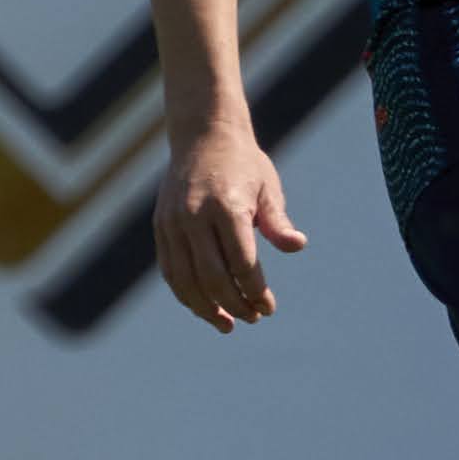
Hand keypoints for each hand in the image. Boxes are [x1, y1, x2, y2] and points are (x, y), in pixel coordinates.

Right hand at [155, 122, 306, 331]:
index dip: (256, 291)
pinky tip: (204, 306)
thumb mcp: (267, 187)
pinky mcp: (161, 226)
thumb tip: (297, 246)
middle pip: (213, 277)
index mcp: (227, 206)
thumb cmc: (244, 164)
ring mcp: (173, 222)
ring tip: (226, 325)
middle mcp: (195, 216)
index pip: (242, 263)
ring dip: (206, 308)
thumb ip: (277, 221)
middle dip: (234, 305)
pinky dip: (186, 293)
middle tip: (253, 318)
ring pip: (185, 280)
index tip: (269, 308)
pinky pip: (170, 270)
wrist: (202, 134)